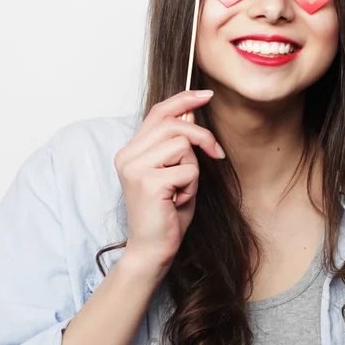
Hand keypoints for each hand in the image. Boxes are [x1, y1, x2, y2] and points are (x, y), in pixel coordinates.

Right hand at [114, 90, 224, 274]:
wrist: (153, 250)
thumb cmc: (166, 213)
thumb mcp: (174, 173)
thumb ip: (177, 145)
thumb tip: (189, 115)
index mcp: (131, 151)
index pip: (157, 112)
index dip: (183, 100)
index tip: (205, 94)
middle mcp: (128, 155)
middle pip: (174, 124)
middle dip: (202, 136)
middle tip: (217, 154)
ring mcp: (135, 167)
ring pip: (182, 144)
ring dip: (193, 169)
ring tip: (181, 190)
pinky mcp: (149, 182)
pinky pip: (188, 170)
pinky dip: (192, 187)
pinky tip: (178, 201)